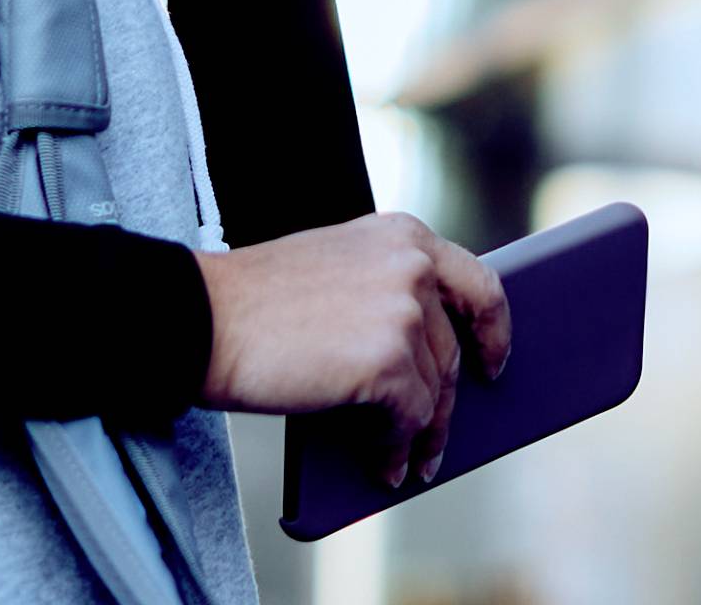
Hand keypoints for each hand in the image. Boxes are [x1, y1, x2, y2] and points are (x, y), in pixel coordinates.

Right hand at [194, 212, 512, 488]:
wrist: (207, 317)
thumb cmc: (257, 299)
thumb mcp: (336, 268)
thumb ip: (385, 289)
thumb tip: (427, 358)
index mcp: (401, 234)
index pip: (478, 283)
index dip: (494, 331)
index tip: (492, 362)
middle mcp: (412, 265)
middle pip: (453, 351)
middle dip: (446, 403)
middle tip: (436, 437)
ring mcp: (404, 312)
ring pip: (434, 393)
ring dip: (422, 434)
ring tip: (409, 461)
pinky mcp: (390, 363)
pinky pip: (410, 422)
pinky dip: (397, 450)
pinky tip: (384, 466)